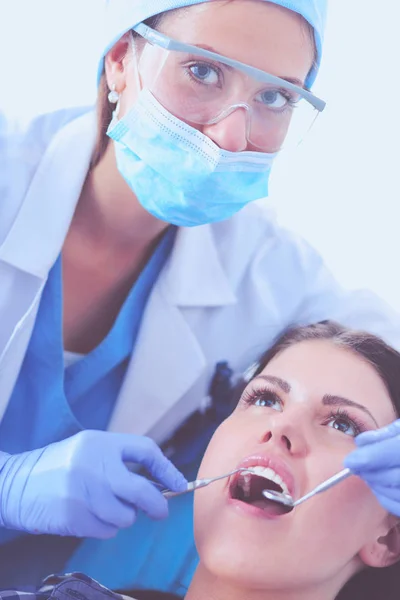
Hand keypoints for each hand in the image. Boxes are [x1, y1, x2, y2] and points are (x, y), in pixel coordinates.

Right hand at [0, 431, 186, 537]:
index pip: (146, 451)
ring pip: (125, 516)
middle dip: (157, 505)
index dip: (167, 469)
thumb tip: (158, 484)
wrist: (15, 483)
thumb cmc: (59, 466)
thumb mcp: (88, 450)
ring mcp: (82, 492)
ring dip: (124, 518)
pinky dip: (106, 527)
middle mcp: (93, 465)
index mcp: (100, 442)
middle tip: (160, 511)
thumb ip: (118, 461)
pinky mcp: (73, 516)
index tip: (179, 484)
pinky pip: (106, 530)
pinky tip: (91, 516)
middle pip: (141, 491)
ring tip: (108, 509)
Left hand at [345, 419, 399, 515]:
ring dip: (376, 485)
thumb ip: (385, 435)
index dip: (370, 458)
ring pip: (395, 494)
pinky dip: (386, 498)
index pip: (394, 452)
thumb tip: (361, 443)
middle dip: (369, 472)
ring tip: (369, 473)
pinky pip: (399, 507)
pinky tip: (381, 487)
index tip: (350, 460)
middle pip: (392, 476)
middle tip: (355, 465)